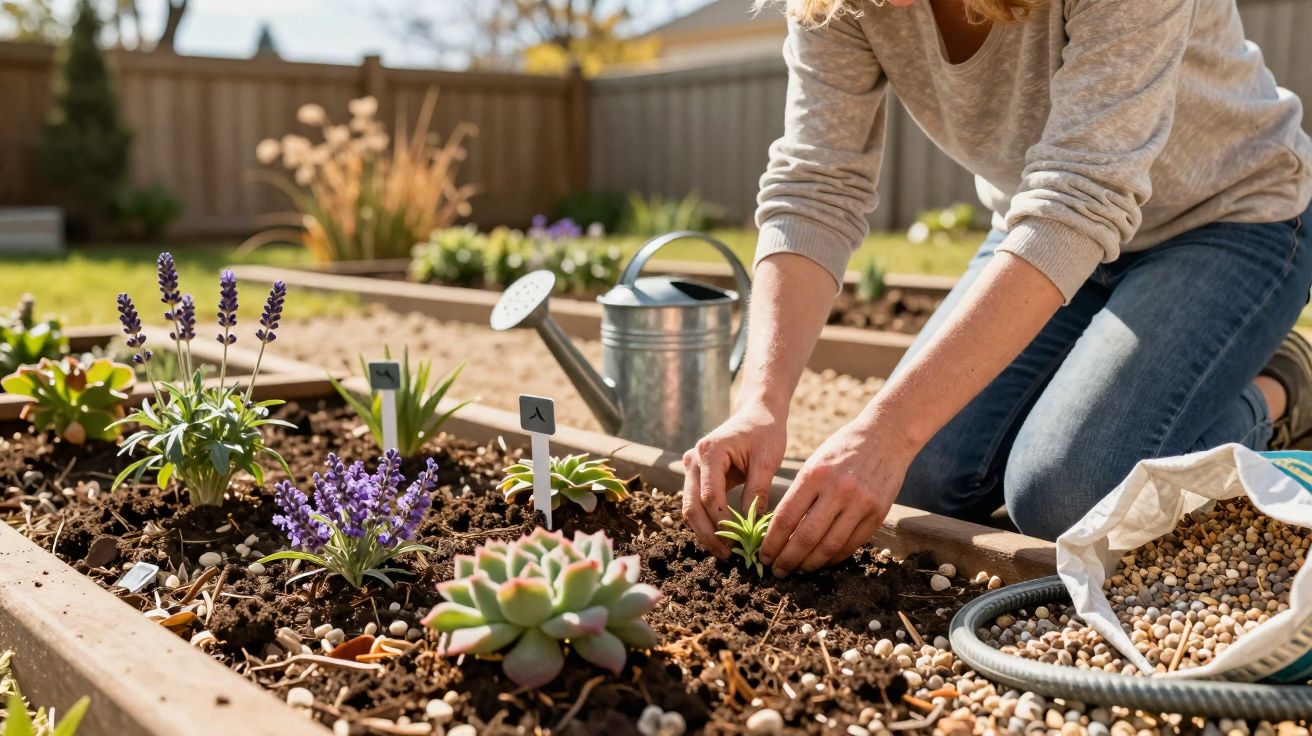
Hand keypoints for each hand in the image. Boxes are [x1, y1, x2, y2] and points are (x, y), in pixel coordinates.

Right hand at [681, 403, 786, 559]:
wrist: (757, 412)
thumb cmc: (765, 432)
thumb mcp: (767, 461)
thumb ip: (757, 493)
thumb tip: (753, 528)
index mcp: (710, 451)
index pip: (711, 497)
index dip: (724, 524)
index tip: (741, 543)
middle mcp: (693, 458)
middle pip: (692, 506)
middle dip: (709, 534)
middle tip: (728, 555)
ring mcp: (690, 466)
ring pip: (690, 508)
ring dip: (705, 532)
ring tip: (725, 552)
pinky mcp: (695, 474)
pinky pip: (696, 502)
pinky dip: (707, 521)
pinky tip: (723, 538)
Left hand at [759, 419, 911, 576]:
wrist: (886, 436)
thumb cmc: (843, 449)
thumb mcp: (815, 462)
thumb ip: (800, 494)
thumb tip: (780, 531)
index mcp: (814, 475)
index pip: (786, 517)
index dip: (772, 542)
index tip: (763, 556)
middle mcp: (837, 490)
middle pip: (806, 537)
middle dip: (787, 559)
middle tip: (777, 571)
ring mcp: (860, 503)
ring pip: (829, 547)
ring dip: (810, 564)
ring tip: (797, 570)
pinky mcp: (878, 514)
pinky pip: (851, 545)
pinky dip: (833, 558)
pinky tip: (821, 562)